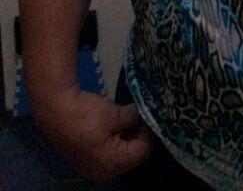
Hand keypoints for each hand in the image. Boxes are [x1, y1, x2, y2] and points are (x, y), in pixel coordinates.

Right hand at [32, 84, 153, 180]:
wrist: (54, 110)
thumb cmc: (86, 114)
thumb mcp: (115, 113)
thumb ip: (134, 118)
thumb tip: (143, 116)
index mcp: (112, 164)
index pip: (142, 152)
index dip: (148, 133)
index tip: (147, 116)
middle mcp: (103, 173)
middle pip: (131, 157)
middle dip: (137, 137)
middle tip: (139, 117)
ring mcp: (92, 168)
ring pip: (119, 156)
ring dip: (126, 138)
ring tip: (127, 119)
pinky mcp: (84, 160)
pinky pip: (107, 154)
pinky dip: (114, 141)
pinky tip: (114, 124)